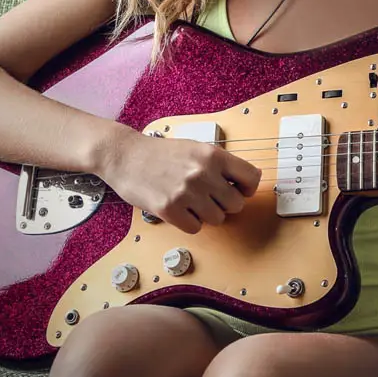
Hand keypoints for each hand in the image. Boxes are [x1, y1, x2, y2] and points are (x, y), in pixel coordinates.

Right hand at [97, 130, 261, 233]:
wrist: (125, 156)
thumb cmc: (161, 153)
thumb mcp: (197, 148)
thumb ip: (220, 164)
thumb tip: (247, 182)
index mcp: (213, 155)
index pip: (252, 178)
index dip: (248, 188)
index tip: (240, 190)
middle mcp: (202, 173)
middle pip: (236, 204)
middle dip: (226, 204)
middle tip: (211, 198)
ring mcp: (186, 192)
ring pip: (217, 219)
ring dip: (207, 215)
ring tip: (192, 202)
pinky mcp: (169, 209)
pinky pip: (196, 228)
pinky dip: (190, 223)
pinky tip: (181, 210)